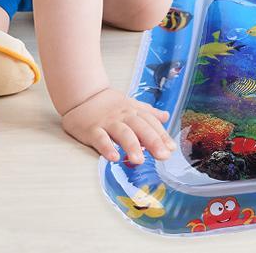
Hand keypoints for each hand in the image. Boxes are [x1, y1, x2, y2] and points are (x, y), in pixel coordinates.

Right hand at [61, 87, 175, 163]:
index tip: (171, 148)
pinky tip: (113, 158)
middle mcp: (124, 116)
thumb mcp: (132, 105)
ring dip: (132, 146)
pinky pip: (100, 138)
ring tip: (140, 160)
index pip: (151, 123)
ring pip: (122, 133)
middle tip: (163, 156)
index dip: (162, 135)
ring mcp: (108, 122)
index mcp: (134, 111)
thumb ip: (149, 113)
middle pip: (141, 127)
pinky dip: (107, 148)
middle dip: (153, 141)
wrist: (84, 95)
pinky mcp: (92, 129)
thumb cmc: (110, 104)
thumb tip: (166, 116)